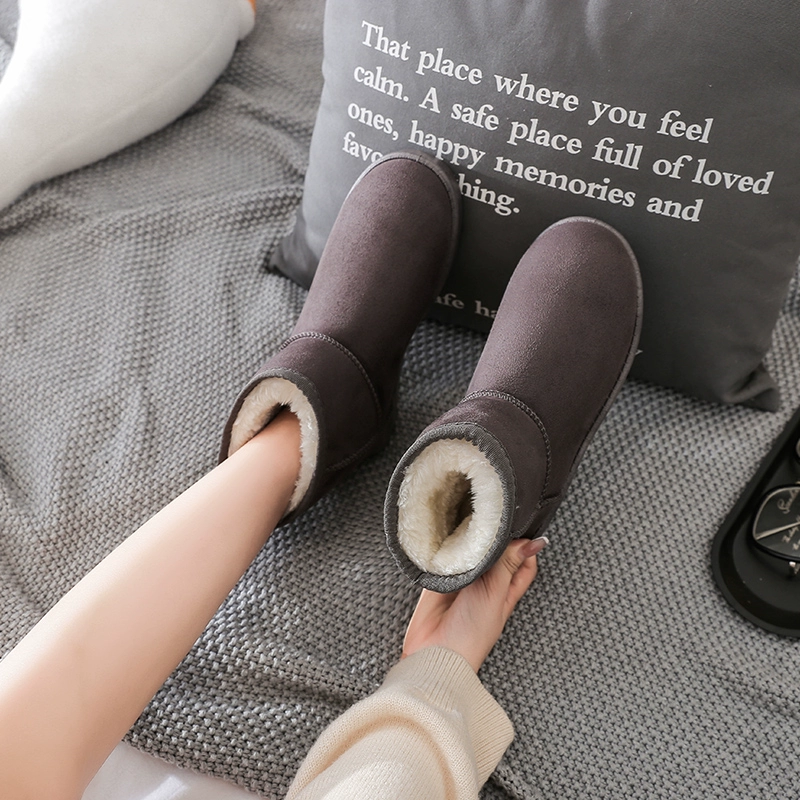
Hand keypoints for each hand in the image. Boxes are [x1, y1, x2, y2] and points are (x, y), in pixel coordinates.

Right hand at [402, 537, 547, 671]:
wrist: (434, 650)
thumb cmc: (471, 633)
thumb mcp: (495, 594)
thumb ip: (509, 565)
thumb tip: (534, 542)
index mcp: (506, 589)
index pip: (523, 561)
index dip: (524, 544)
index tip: (519, 527)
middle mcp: (486, 582)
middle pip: (496, 551)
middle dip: (494, 537)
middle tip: (490, 521)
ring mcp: (463, 579)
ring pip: (471, 550)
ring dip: (468, 539)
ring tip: (468, 527)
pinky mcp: (440, 576)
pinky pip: (445, 554)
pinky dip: (446, 546)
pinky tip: (448, 539)